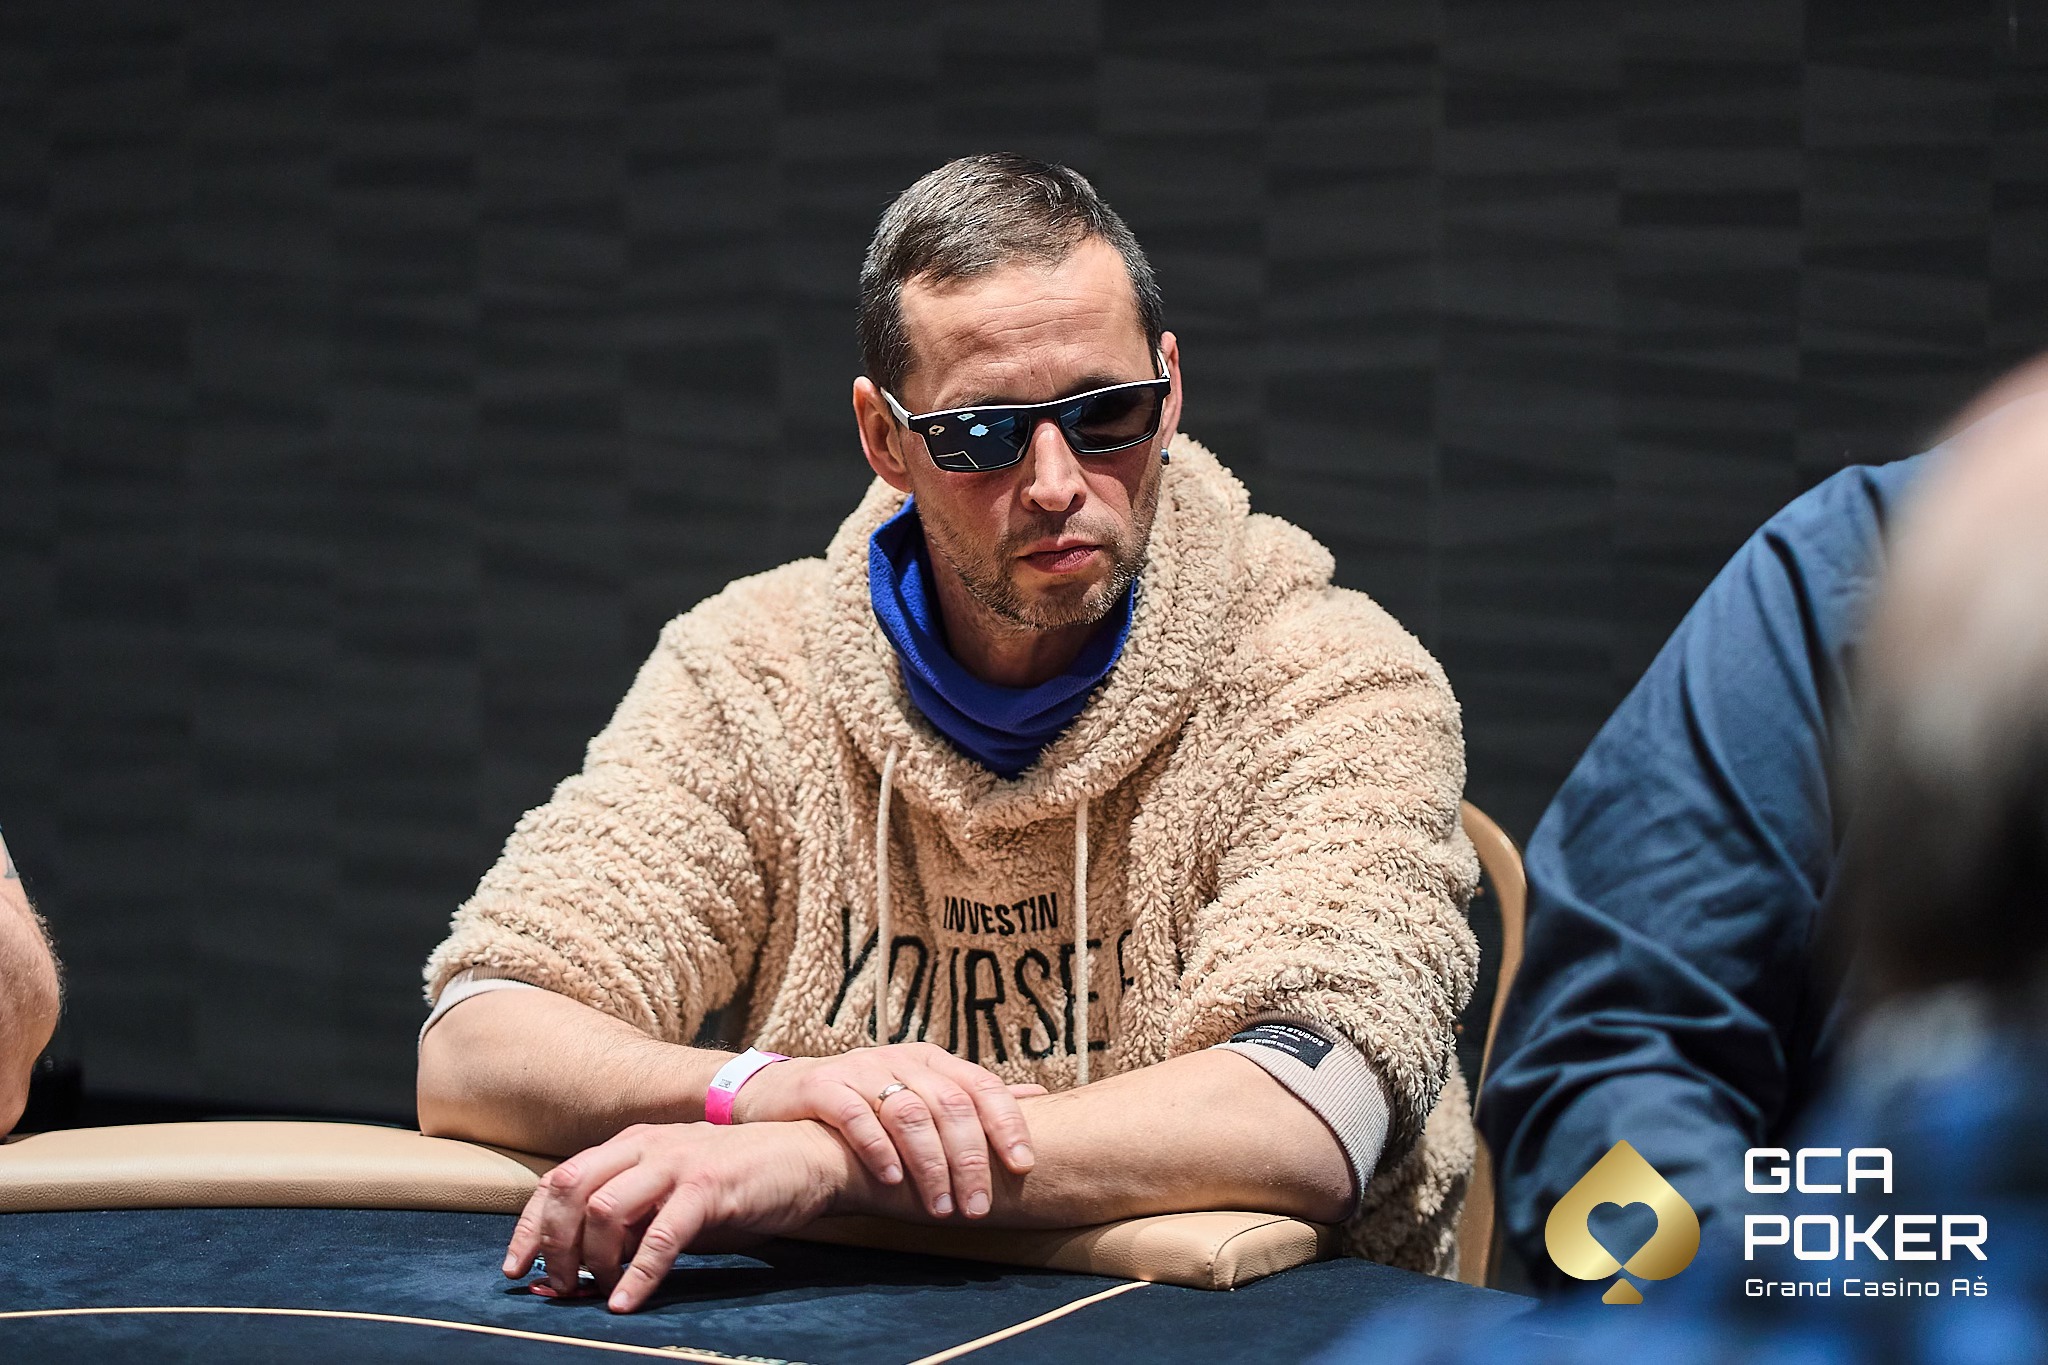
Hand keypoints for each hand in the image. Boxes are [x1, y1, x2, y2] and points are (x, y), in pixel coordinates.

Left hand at [504, 1119, 846, 1312]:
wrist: (807, 1158)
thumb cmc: (740, 1183)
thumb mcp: (674, 1197)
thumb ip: (632, 1224)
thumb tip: (580, 1271)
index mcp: (633, 1144)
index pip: (560, 1179)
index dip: (530, 1227)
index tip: (515, 1269)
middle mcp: (648, 1146)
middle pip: (571, 1189)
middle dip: (553, 1244)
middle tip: (560, 1287)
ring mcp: (678, 1163)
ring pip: (606, 1209)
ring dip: (592, 1260)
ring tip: (598, 1292)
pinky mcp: (709, 1187)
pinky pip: (661, 1235)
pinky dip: (638, 1274)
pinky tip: (628, 1302)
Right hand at [730, 1042, 1042, 1218]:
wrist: (785, 1094)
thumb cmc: (865, 1102)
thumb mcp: (921, 1092)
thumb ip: (971, 1097)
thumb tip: (1038, 1098)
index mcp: (932, 1061)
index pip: (981, 1086)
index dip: (1007, 1124)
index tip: (1023, 1166)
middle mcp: (901, 1059)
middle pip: (948, 1105)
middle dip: (968, 1160)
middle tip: (976, 1207)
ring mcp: (861, 1070)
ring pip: (907, 1112)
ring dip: (928, 1164)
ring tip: (938, 1207)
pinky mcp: (823, 1086)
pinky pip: (855, 1116)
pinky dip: (877, 1148)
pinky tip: (889, 1180)